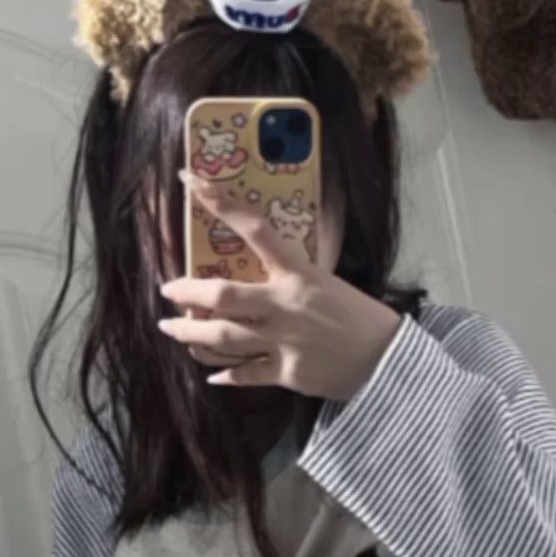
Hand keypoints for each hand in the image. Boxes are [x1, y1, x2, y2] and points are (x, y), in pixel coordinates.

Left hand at [158, 171, 400, 400]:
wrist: (388, 360)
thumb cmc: (360, 316)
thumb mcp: (327, 282)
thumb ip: (292, 276)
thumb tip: (261, 270)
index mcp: (299, 273)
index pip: (256, 230)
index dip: (221, 204)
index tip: (192, 182)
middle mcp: (285, 305)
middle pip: (222, 296)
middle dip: (187, 293)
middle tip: (167, 290)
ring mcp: (283, 341)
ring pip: (222, 337)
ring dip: (190, 334)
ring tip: (171, 329)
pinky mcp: (286, 372)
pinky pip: (244, 373)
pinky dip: (225, 373)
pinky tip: (212, 372)